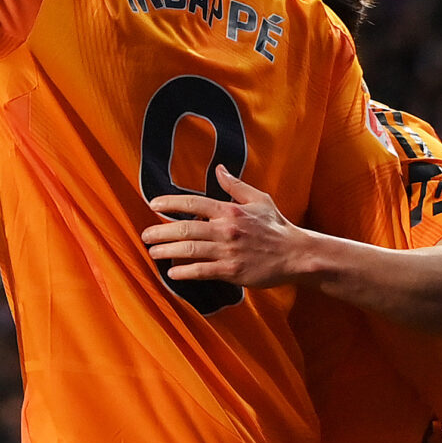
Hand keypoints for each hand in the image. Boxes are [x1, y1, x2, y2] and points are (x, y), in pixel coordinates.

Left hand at [142, 165, 312, 286]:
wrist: (296, 254)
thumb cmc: (277, 226)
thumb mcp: (258, 199)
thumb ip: (235, 186)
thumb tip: (219, 169)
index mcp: (230, 210)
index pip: (193, 202)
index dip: (170, 202)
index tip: (153, 204)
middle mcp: (226, 229)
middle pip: (185, 228)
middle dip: (160, 231)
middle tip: (145, 235)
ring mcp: (228, 251)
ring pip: (189, 250)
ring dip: (167, 251)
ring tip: (152, 252)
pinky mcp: (232, 271)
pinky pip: (202, 271)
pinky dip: (185, 272)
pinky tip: (172, 273)